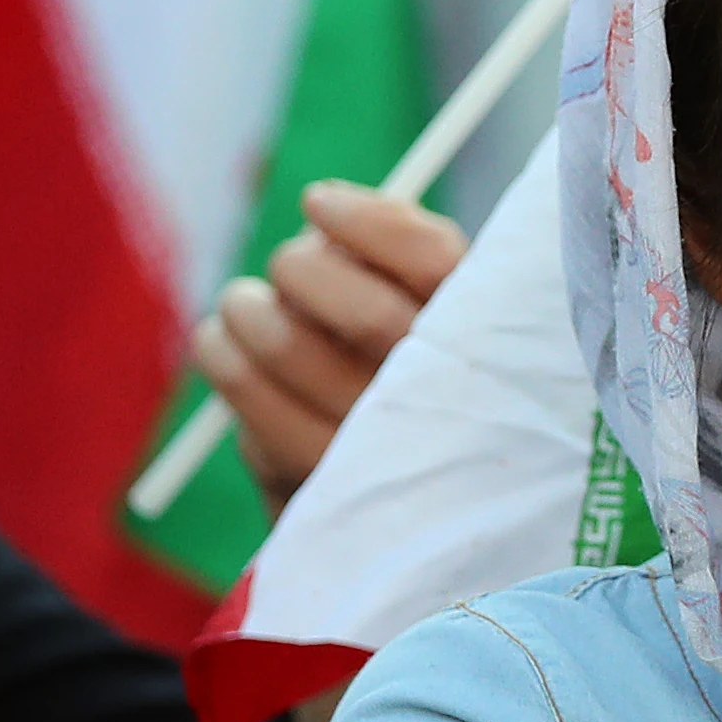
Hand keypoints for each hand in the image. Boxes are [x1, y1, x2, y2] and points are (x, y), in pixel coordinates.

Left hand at [199, 183, 475, 504]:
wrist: (420, 521)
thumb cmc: (417, 390)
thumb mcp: (432, 320)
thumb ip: (394, 256)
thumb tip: (322, 212)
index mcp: (486, 342)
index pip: (436, 261)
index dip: (369, 221)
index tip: (315, 200)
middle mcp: (448, 405)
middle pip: (366, 313)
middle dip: (299, 270)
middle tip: (277, 268)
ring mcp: (385, 462)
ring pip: (292, 357)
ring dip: (242, 321)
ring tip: (235, 312)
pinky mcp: (326, 506)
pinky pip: (262, 431)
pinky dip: (244, 395)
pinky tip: (254, 390)